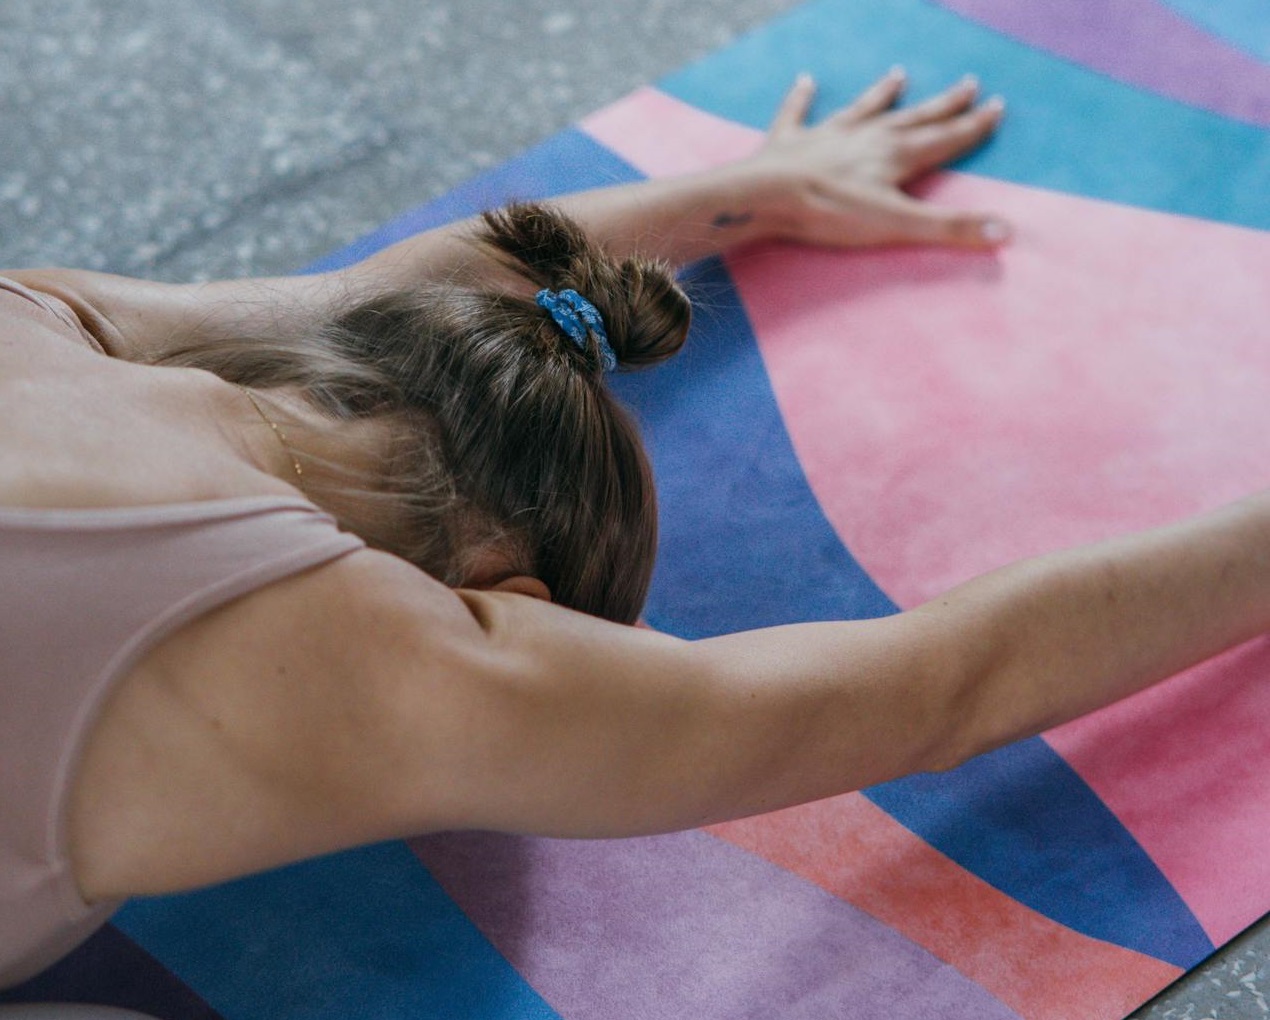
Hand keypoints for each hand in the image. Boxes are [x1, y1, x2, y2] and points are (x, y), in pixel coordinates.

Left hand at [751, 68, 1009, 249]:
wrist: (768, 196)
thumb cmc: (832, 212)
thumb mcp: (898, 225)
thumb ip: (951, 229)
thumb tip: (1008, 233)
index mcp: (896, 155)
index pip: (945, 138)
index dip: (973, 126)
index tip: (997, 106)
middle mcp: (866, 136)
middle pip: (913, 117)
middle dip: (943, 105)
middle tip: (969, 84)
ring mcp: (827, 135)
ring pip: (862, 108)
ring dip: (882, 93)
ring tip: (899, 74)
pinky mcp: (789, 141)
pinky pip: (797, 112)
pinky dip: (801, 96)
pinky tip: (804, 80)